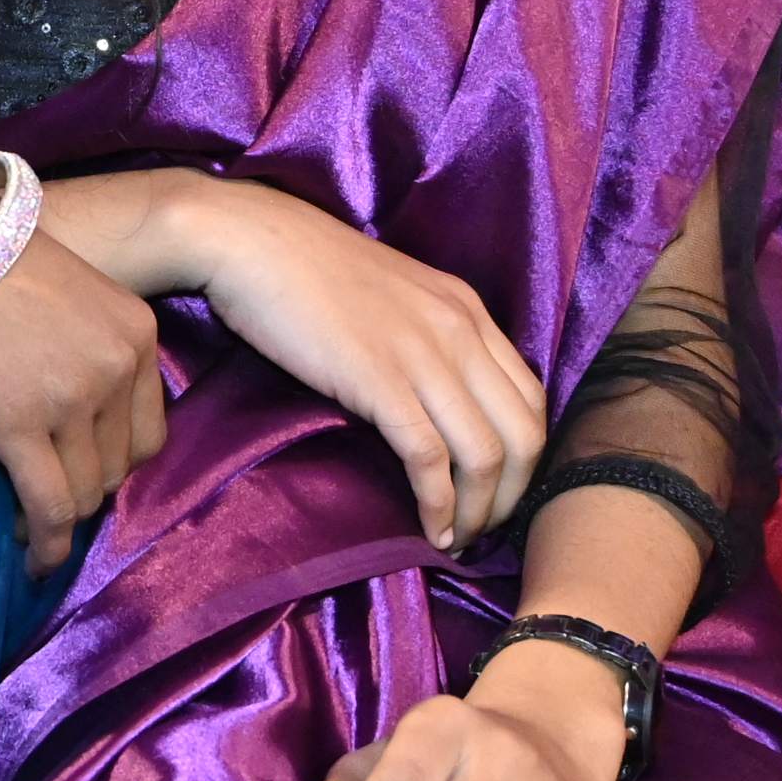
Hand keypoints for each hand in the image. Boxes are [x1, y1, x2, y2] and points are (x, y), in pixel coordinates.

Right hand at [0, 232, 165, 571]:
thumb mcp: (67, 293)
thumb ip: (86, 347)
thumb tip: (69, 408)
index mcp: (136, 334)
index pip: (148, 432)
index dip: (113, 464)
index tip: (80, 474)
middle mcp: (117, 368)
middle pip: (117, 468)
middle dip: (84, 492)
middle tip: (45, 501)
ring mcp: (72, 398)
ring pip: (84, 494)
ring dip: (58, 519)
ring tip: (26, 527)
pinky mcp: (20, 424)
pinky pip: (47, 506)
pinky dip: (43, 544)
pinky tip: (30, 559)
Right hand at [172, 180, 544, 550]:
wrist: (250, 241)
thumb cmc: (305, 269)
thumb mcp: (393, 296)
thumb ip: (426, 337)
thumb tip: (432, 398)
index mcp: (467, 309)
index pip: (532, 397)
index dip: (526, 458)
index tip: (499, 493)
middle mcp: (460, 331)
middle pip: (526, 432)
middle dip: (514, 494)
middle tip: (485, 529)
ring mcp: (423, 355)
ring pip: (486, 454)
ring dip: (479, 512)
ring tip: (458, 539)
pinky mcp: (380, 381)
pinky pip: (430, 459)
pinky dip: (438, 506)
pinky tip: (430, 530)